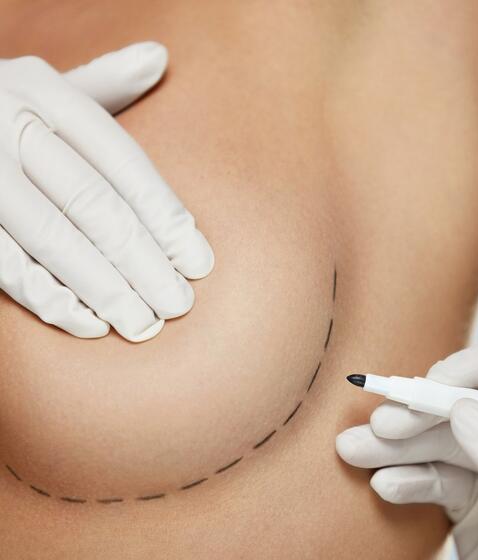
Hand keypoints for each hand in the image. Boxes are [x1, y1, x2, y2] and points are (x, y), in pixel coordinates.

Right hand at [0, 42, 213, 341]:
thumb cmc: (5, 106)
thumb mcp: (46, 85)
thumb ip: (104, 82)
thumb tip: (159, 57)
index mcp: (44, 93)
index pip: (124, 164)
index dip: (165, 216)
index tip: (199, 262)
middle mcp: (9, 126)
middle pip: (94, 204)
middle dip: (143, 262)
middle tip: (179, 305)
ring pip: (53, 238)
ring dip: (104, 288)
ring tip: (144, 324)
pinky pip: (5, 265)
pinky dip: (49, 298)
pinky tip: (90, 324)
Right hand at [336, 331, 477, 559]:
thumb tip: (463, 408)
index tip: (437, 384)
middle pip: (472, 395)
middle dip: (422, 409)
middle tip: (382, 424)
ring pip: (443, 433)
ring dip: (398, 443)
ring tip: (355, 450)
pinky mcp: (471, 487)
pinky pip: (433, 469)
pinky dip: (407, 476)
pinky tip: (386, 486)